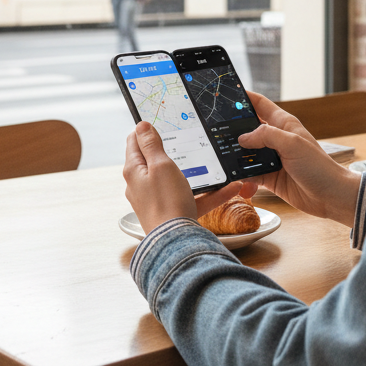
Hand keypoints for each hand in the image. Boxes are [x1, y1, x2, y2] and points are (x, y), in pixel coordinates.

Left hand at [123, 121, 249, 234]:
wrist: (176, 243)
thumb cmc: (166, 202)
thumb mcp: (160, 165)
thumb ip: (151, 144)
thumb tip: (140, 125)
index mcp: (135, 170)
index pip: (134, 142)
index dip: (146, 130)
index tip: (160, 121)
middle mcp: (142, 185)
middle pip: (155, 160)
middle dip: (172, 149)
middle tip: (187, 138)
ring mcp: (157, 199)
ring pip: (178, 179)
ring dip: (197, 171)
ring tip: (214, 163)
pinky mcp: (172, 212)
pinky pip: (192, 197)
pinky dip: (209, 193)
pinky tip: (230, 188)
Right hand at [236, 94, 361, 225]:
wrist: (330, 196)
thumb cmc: (318, 166)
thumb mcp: (292, 144)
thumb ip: (266, 136)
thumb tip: (243, 137)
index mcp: (283, 124)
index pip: (259, 104)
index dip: (243, 98)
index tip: (227, 94)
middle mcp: (276, 139)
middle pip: (248, 129)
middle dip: (233, 131)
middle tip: (215, 133)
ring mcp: (272, 158)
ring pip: (247, 153)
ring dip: (236, 158)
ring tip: (223, 160)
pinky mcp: (270, 177)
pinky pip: (250, 174)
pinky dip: (243, 178)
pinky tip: (239, 183)